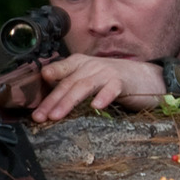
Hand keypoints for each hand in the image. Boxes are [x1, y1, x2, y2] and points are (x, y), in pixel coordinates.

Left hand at [34, 55, 167, 121]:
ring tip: (57, 116)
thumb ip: (70, 85)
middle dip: (52, 101)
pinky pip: (111, 89)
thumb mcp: (88, 78)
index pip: (58, 69)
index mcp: (79, 63)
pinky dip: (103, 97)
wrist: (146, 77)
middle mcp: (91, 65)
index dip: (45, 81)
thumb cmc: (113, 81)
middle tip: (39, 116)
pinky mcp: (123, 82)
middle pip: (68, 83)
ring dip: (68, 101)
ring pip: (84, 86)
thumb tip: (45, 101)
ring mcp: (107, 72)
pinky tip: (96, 107)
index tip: (32, 95)